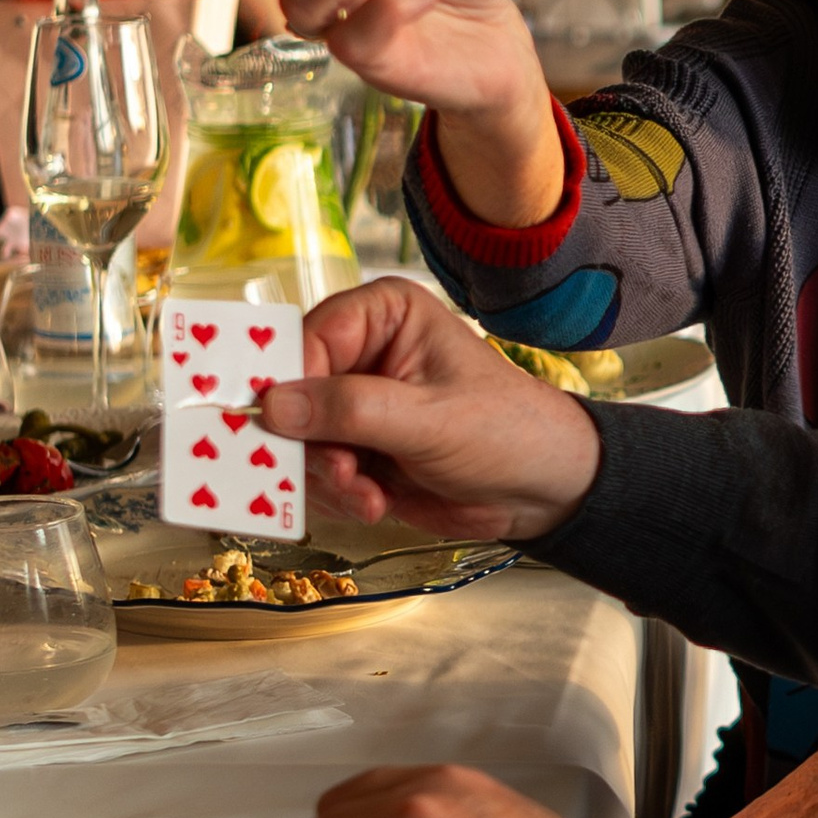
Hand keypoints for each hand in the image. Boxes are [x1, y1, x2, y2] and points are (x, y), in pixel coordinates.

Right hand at [259, 277, 600, 543]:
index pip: (307, 338)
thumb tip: (275, 407)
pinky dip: (336, 495)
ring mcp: (355, 404)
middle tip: (340, 474)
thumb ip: (352, 411)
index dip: (287, 383)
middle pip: (291, 393)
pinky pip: (314, 472)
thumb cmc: (508, 431)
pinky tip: (376, 502)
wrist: (542, 490)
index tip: (276, 425)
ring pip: (297, 440)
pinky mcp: (355, 449)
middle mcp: (362, 352)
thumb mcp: (431, 419)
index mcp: (384, 315)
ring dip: (327, 477)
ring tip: (369, 496)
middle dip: (309, 444)